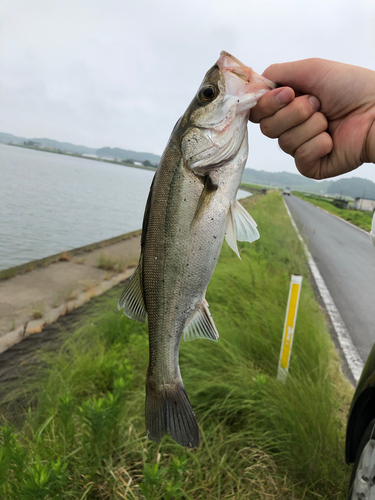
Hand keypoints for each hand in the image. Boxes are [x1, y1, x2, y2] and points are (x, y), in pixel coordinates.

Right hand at [250, 58, 374, 178]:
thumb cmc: (351, 88)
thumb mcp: (311, 69)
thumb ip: (277, 73)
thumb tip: (253, 84)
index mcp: (288, 105)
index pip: (258, 111)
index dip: (268, 104)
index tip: (288, 93)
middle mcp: (291, 126)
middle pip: (267, 127)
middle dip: (293, 113)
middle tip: (317, 104)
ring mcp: (300, 148)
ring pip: (285, 142)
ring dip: (310, 126)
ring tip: (329, 121)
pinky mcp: (311, 166)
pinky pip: (300, 158)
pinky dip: (317, 145)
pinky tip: (332, 140)